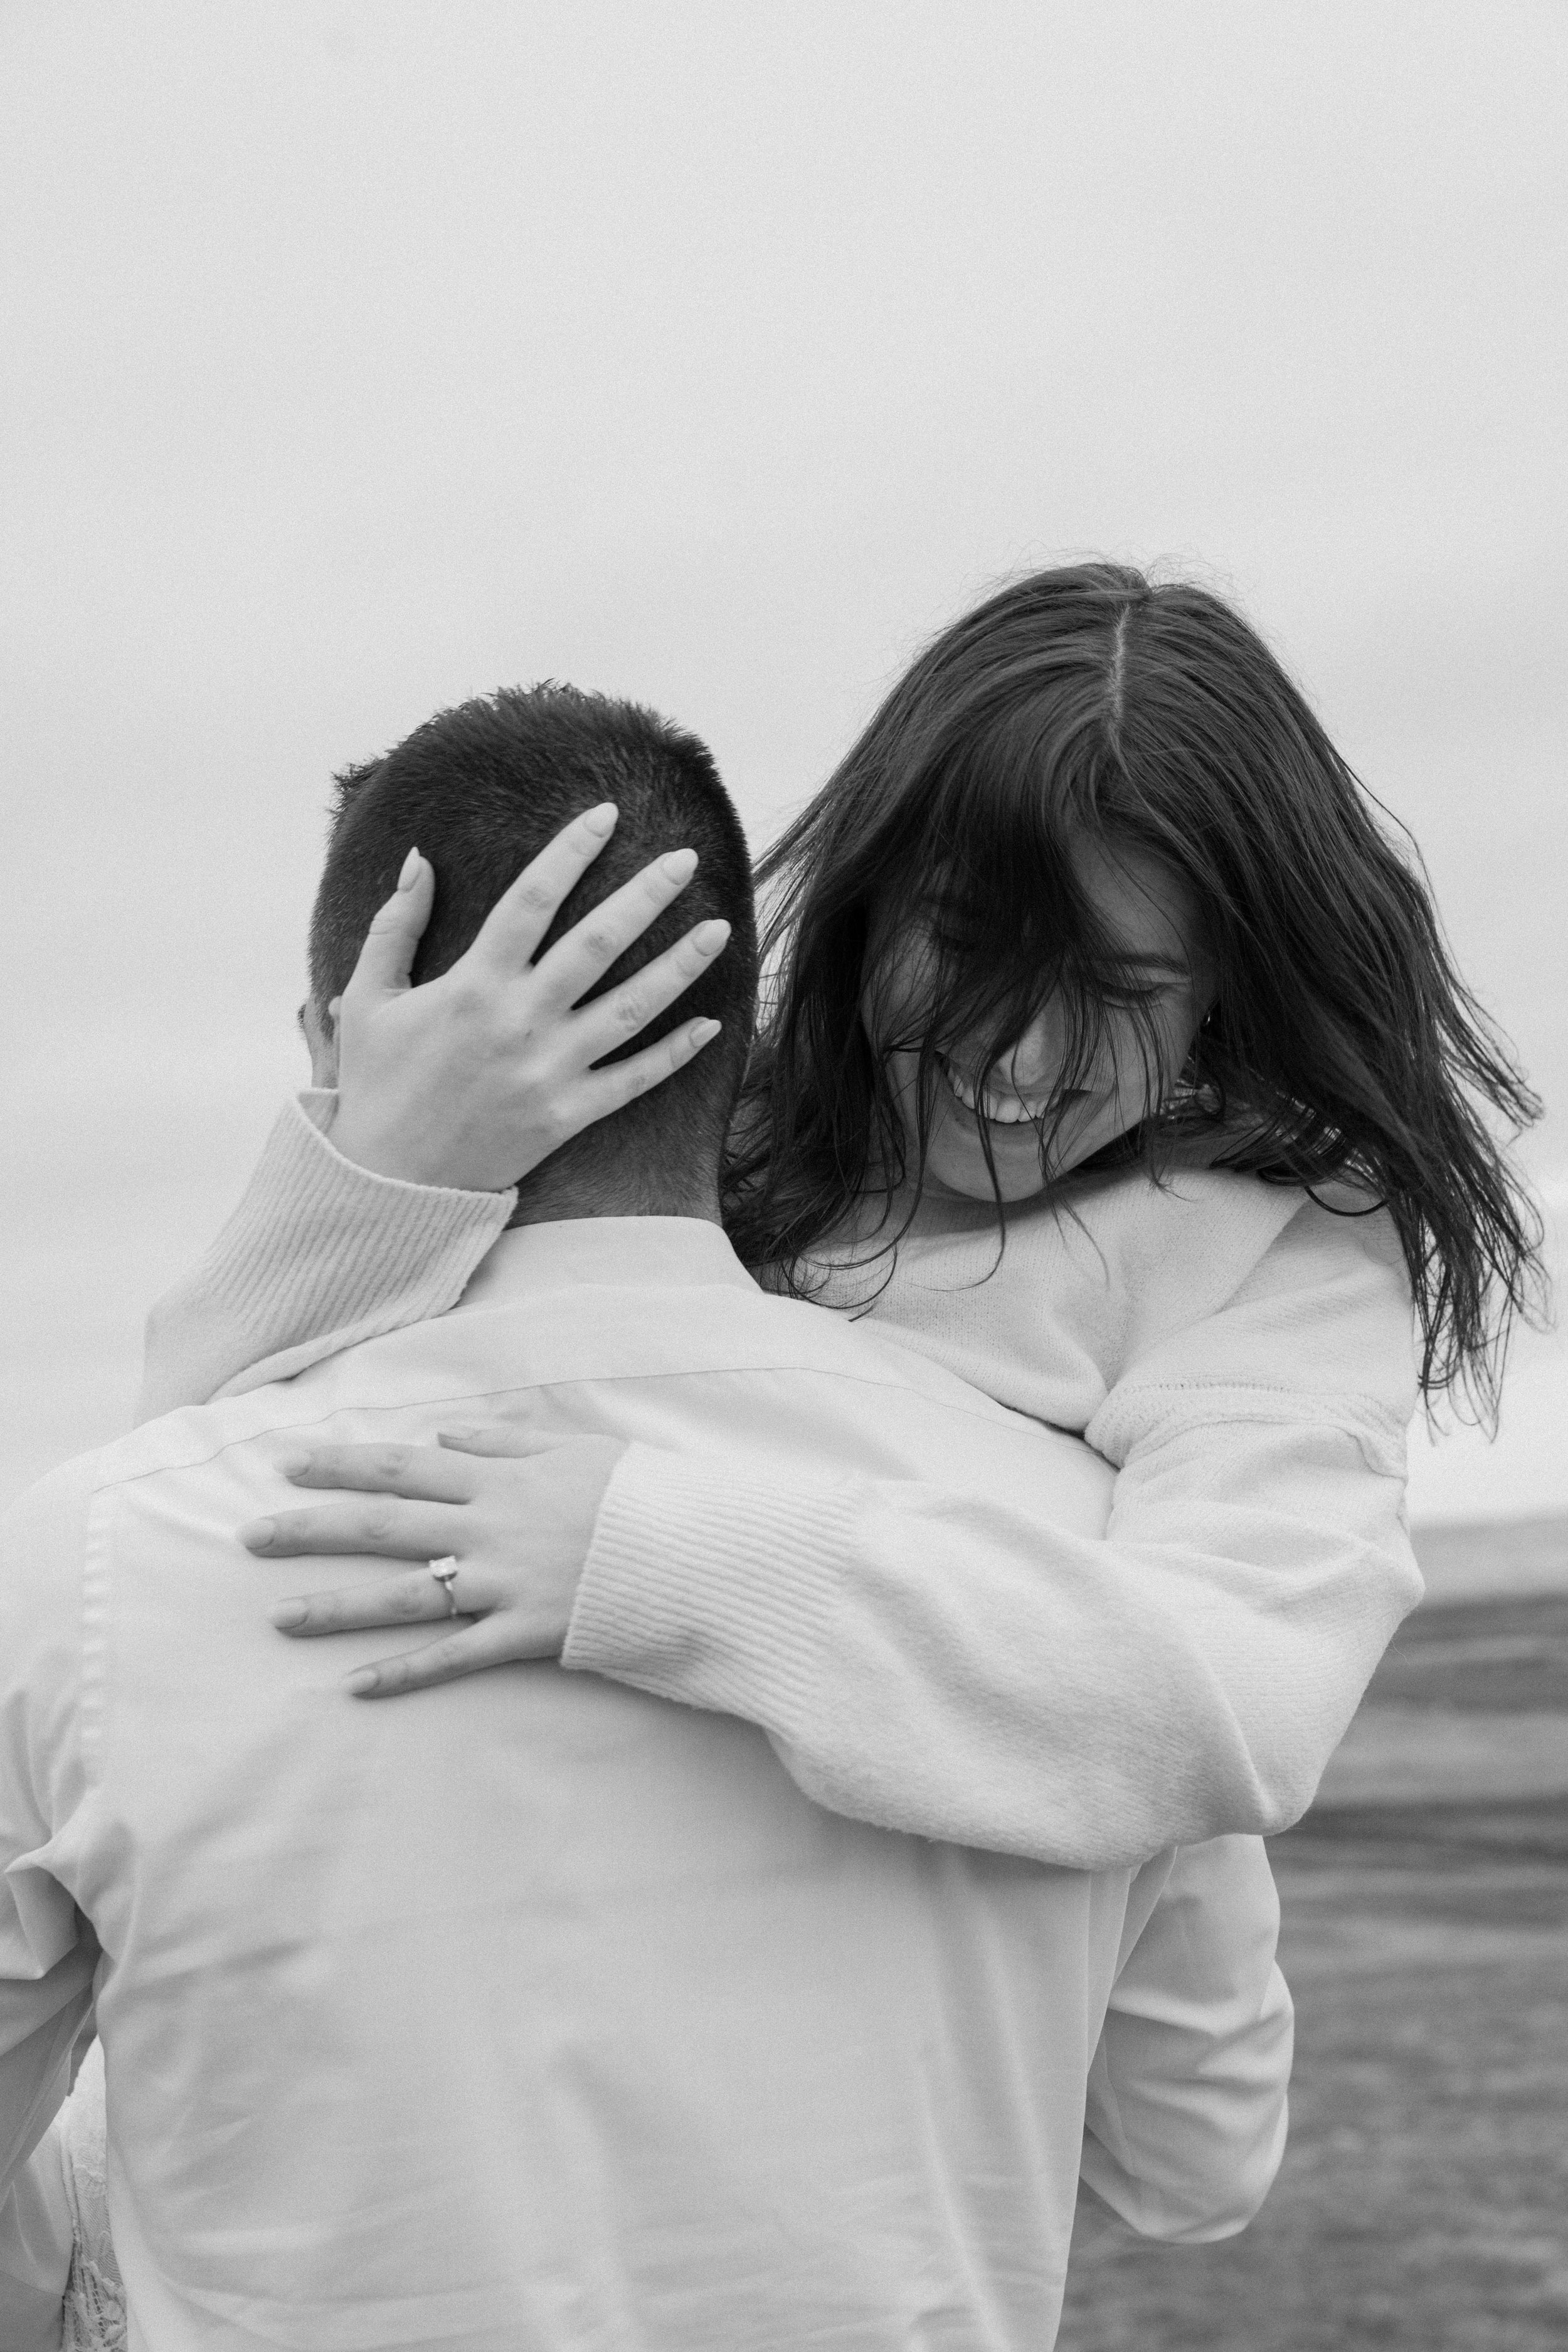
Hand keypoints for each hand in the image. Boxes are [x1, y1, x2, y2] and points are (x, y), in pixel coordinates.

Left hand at [239, 1428, 627, 1698]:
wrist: (702, 1551)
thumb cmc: (646, 1495)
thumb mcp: (580, 1448)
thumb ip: (509, 1440)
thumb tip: (446, 1435)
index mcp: (500, 1478)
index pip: (402, 1465)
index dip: (341, 1463)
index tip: (286, 1464)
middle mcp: (489, 1528)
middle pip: (383, 1525)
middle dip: (311, 1529)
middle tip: (248, 1537)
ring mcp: (504, 1584)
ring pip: (403, 1596)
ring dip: (336, 1606)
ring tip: (277, 1617)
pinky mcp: (526, 1634)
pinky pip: (453, 1658)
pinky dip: (402, 1674)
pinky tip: (353, 1688)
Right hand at [327, 805, 730, 1189]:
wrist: (388, 1181)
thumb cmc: (376, 1083)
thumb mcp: (367, 997)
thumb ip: (395, 924)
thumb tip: (420, 857)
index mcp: (472, 984)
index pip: (531, 899)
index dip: (570, 851)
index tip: (605, 815)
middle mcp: (519, 1022)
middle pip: (597, 943)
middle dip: (645, 894)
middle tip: (685, 858)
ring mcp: (549, 1071)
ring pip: (631, 1008)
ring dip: (679, 966)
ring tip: (720, 928)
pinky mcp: (567, 1116)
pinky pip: (634, 1081)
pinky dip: (675, 1053)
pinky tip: (711, 1023)